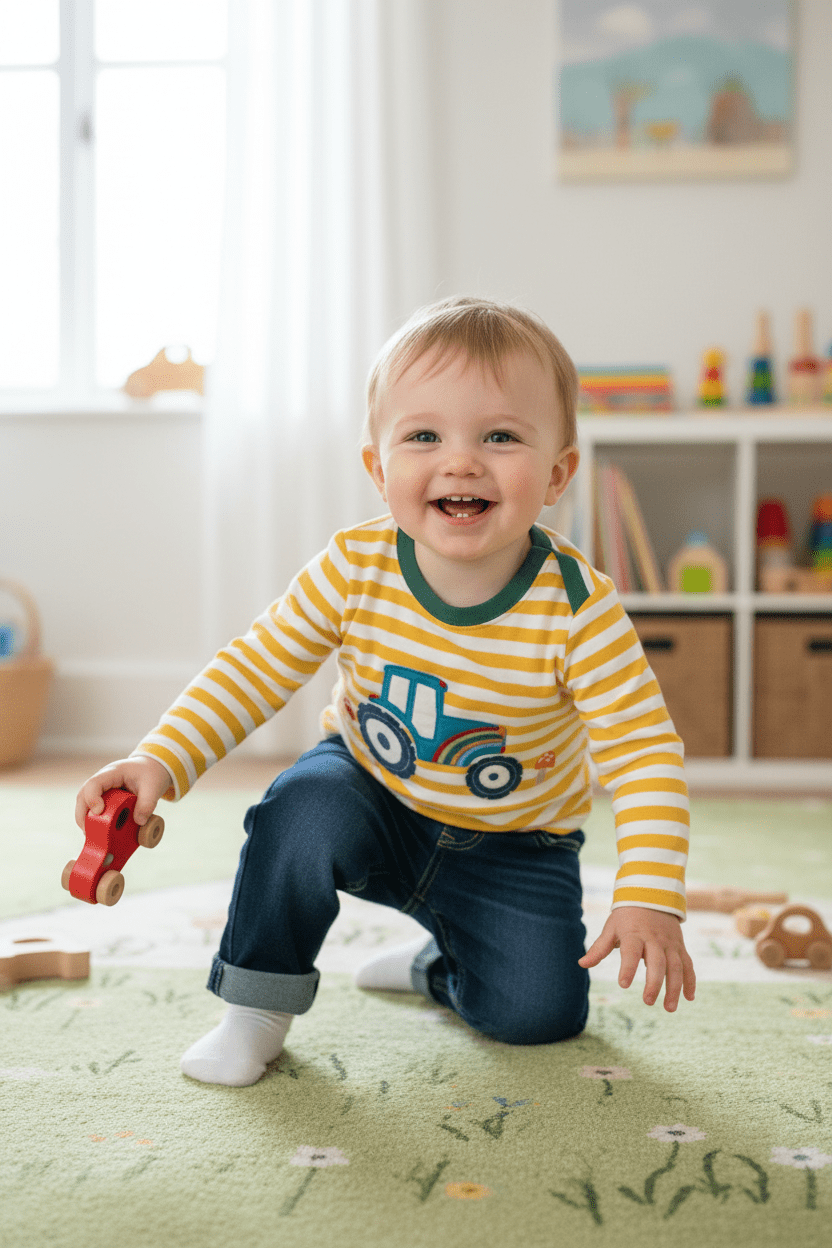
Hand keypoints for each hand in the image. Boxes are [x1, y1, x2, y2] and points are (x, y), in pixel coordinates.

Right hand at [75, 756, 172, 829]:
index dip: (92, 798)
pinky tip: (99, 832)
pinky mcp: (103, 798)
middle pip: (83, 795)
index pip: (94, 783)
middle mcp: (102, 780)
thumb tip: (139, 822)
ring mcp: (101, 789)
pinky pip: (92, 809)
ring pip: (84, 803)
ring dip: (85, 819)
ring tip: (92, 835)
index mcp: (113, 772)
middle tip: (88, 831)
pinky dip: (93, 820)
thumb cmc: (150, 774)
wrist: (150, 768)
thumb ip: (148, 803)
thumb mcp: (154, 786)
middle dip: (82, 815)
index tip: (99, 812)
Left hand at [578, 906, 695, 1011]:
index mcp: (634, 934)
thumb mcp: (612, 928)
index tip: (623, 984)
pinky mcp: (680, 947)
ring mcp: (669, 944)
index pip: (630, 951)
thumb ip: (599, 948)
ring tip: (669, 1008)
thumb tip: (581, 964)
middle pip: (657, 962)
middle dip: (654, 983)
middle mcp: (654, 939)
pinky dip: (690, 981)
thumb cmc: (627, 916)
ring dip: (675, 988)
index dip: (627, 967)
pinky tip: (689, 998)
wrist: (652, 896)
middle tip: (647, 1001)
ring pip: (676, 966)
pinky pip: (688, 964)